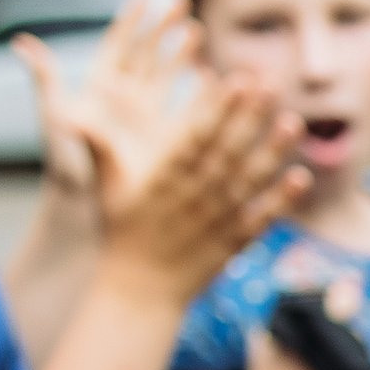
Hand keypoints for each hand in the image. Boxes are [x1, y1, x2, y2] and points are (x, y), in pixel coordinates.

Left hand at [19, 0, 199, 203]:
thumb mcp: (57, 121)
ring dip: (183, 55)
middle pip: (147, 54)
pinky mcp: (166, 143)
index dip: (133, 19)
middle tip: (183, 2)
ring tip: (197, 32)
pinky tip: (215, 79)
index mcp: (99, 90)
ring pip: (169, 79)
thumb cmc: (69, 173)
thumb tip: (20, 42)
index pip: (119, 45)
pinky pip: (186, 110)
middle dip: (164, 27)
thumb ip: (47, 81)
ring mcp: (147, 120)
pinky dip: (199, 94)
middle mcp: (124, 102)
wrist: (89, 217)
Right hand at [91, 76, 305, 305]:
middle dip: (250, 117)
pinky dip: (281, 200)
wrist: (139, 290)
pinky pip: (261, 219)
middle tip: (271, 82)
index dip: (217, 108)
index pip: (194, 136)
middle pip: (227, 151)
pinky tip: (301, 177)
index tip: (236, 79)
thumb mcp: (106, 187)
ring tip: (294, 121)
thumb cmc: (122, 230)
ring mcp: (216, 221)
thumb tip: (69, 115)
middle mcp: (193, 197)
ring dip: (272, 152)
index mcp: (164, 179)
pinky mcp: (233, 243)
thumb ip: (100, 148)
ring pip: (248, 182)